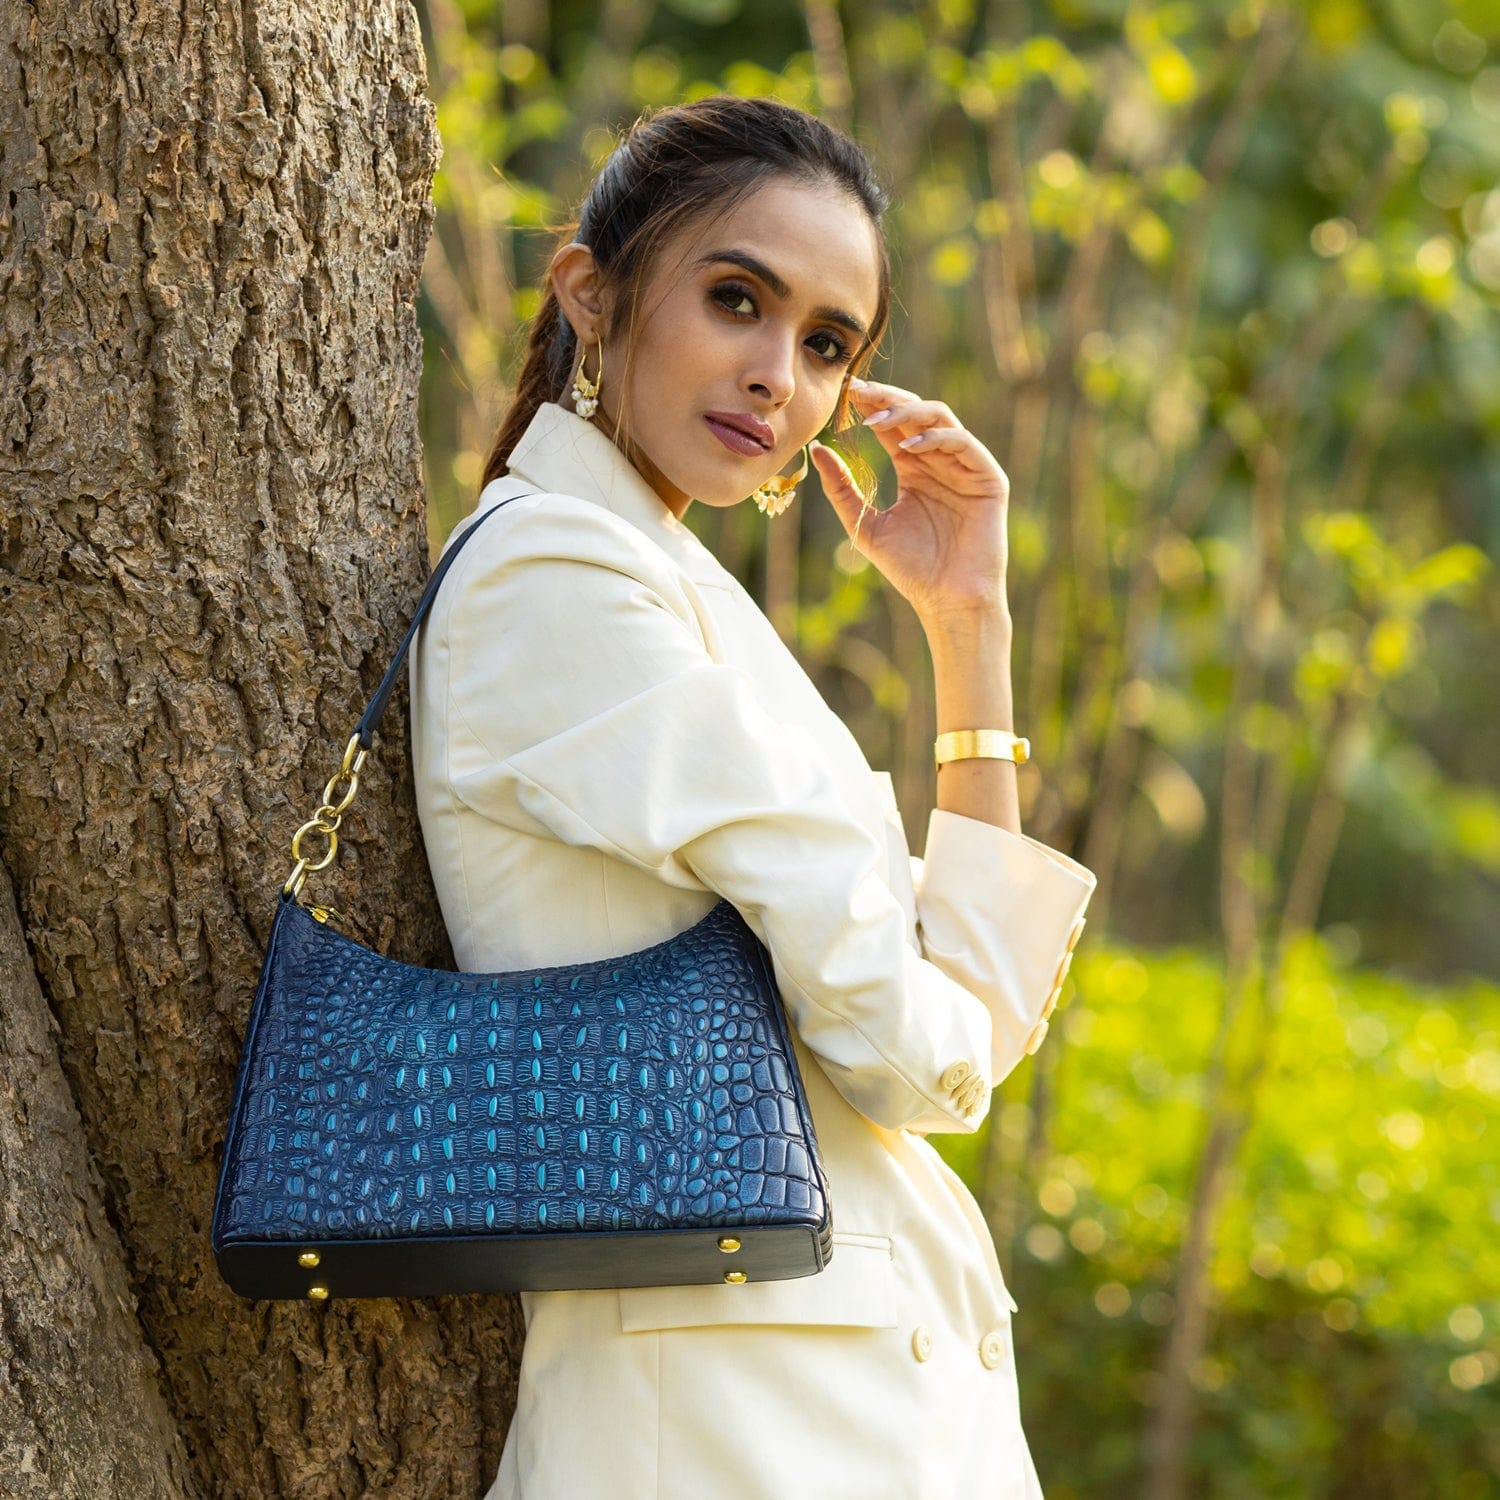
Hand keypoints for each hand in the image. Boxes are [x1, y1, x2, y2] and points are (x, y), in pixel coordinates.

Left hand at [809, 377, 1010, 624]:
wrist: (948, 601)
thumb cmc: (911, 569)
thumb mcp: (865, 525)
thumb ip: (842, 489)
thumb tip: (817, 450)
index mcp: (914, 468)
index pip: (892, 424)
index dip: (871, 405)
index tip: (844, 394)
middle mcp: (939, 461)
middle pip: (914, 411)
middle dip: (887, 398)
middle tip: (857, 391)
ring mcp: (966, 466)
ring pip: (940, 418)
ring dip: (908, 412)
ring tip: (877, 420)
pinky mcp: (988, 478)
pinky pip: (964, 443)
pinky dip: (936, 438)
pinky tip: (909, 446)